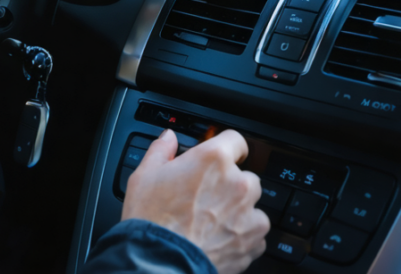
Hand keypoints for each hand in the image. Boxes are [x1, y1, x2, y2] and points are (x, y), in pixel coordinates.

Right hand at [122, 129, 268, 273]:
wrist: (160, 262)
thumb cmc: (151, 220)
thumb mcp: (144, 176)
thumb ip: (161, 151)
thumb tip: (168, 138)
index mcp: (213, 160)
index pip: (235, 140)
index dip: (227, 148)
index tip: (221, 158)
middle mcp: (237, 183)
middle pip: (245, 176)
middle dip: (230, 185)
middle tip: (205, 198)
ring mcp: (248, 214)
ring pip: (253, 206)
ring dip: (239, 211)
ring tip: (211, 223)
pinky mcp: (253, 241)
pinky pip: (256, 234)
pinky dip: (242, 236)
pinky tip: (219, 239)